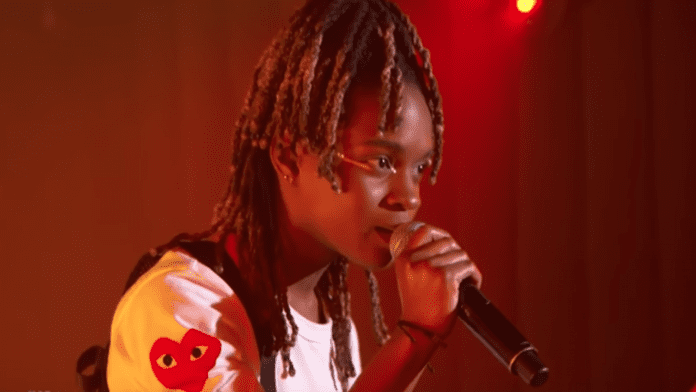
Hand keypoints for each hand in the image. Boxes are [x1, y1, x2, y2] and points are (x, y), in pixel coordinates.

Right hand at [393, 222, 481, 337]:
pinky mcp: (446, 277)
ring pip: (461, 255)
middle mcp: (416, 260)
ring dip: (467, 267)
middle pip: (448, 242)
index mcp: (404, 258)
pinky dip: (474, 276)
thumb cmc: (417, 305)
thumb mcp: (409, 278)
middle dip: (458, 253)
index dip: (440, 234)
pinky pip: (468, 267)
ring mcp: (431, 267)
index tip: (448, 245)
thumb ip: (419, 260)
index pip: (424, 231)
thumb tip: (446, 244)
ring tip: (467, 279)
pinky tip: (472, 284)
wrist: (419, 328)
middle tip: (461, 267)